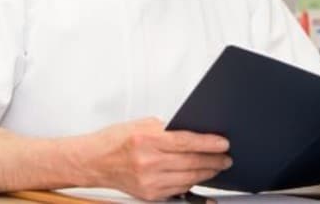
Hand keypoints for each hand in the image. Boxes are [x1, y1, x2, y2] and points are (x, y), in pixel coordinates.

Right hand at [80, 117, 231, 200]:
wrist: (93, 161)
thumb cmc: (115, 140)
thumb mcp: (142, 125)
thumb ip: (167, 129)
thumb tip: (193, 134)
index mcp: (147, 140)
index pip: (186, 142)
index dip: (209, 143)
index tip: (223, 144)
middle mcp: (148, 162)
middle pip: (190, 162)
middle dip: (213, 160)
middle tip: (225, 157)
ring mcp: (148, 181)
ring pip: (187, 179)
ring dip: (206, 173)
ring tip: (216, 167)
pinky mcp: (148, 195)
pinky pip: (177, 190)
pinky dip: (191, 183)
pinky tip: (198, 177)